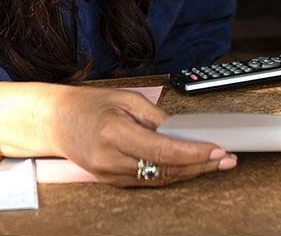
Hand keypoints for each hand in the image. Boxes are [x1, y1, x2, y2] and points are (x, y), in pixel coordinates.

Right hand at [50, 86, 237, 186]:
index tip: (217, 150)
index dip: (194, 153)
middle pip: (165, 169)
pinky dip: (169, 174)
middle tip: (226, 159)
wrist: (54, 120)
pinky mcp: (110, 180)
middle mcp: (111, 158)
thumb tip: (183, 133)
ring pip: (158, 179)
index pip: (163, 151)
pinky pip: (146, 181)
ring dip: (189, 172)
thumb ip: (156, 118)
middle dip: (199, 165)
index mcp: (115, 133)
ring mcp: (109, 174)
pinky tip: (188, 167)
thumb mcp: (125, 99)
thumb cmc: (88, 104)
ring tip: (214, 164)